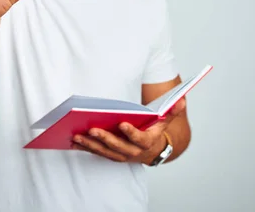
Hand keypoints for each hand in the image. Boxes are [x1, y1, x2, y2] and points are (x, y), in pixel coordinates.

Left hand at [71, 98, 185, 163]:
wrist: (154, 151)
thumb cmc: (156, 131)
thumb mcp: (166, 121)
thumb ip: (172, 110)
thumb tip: (181, 99)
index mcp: (146, 142)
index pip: (139, 139)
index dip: (131, 133)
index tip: (122, 124)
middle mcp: (132, 152)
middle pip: (117, 146)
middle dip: (104, 138)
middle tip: (92, 129)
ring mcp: (120, 155)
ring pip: (104, 151)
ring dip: (90, 144)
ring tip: (77, 135)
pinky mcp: (111, 155)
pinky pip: (97, 152)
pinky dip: (85, 147)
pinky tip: (73, 141)